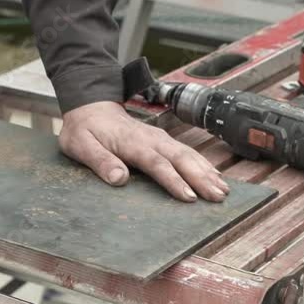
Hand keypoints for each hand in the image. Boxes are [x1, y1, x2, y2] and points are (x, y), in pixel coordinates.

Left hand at [58, 101, 229, 201]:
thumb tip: (119, 178)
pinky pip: (186, 152)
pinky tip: (215, 176)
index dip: (173, 180)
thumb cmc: (84, 130)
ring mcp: (158, 138)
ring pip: (187, 154)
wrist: (90, 106)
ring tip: (223, 190)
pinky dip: (202, 164)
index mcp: (130, 141)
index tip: (189, 196)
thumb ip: (99, 161)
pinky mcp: (162, 140)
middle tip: (218, 196)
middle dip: (200, 177)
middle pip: (179, 158)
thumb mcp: (80, 145)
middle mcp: (150, 138)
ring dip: (206, 171)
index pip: (155, 163)